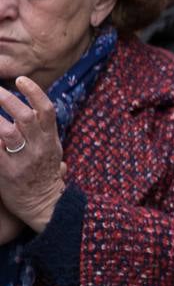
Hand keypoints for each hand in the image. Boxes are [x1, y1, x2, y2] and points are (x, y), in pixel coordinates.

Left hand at [0, 78, 67, 232]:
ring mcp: (23, 160)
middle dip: (7, 99)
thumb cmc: (46, 178)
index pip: (46, 109)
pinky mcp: (7, 172)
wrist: (43, 205)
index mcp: (50, 140)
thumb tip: (38, 115)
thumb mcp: (53, 153)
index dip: (34, 92)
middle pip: (24, 116)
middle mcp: (38, 147)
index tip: (20, 80)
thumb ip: (45, 134)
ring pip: (7, 131)